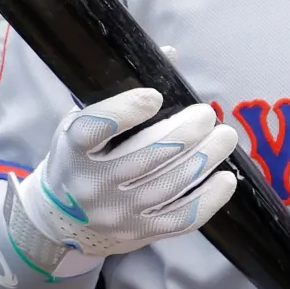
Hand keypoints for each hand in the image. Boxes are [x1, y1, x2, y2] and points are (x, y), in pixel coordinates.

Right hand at [11, 86, 238, 277]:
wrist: (63, 222)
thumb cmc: (81, 160)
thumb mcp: (84, 124)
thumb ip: (122, 92)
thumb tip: (171, 55)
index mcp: (73, 149)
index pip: (94, 128)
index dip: (126, 109)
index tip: (155, 96)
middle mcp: (93, 184)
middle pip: (149, 154)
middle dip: (189, 130)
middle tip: (208, 114)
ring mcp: (118, 213)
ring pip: (172, 183)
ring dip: (207, 156)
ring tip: (225, 136)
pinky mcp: (140, 233)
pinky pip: (183, 217)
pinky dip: (211, 197)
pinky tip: (225, 177)